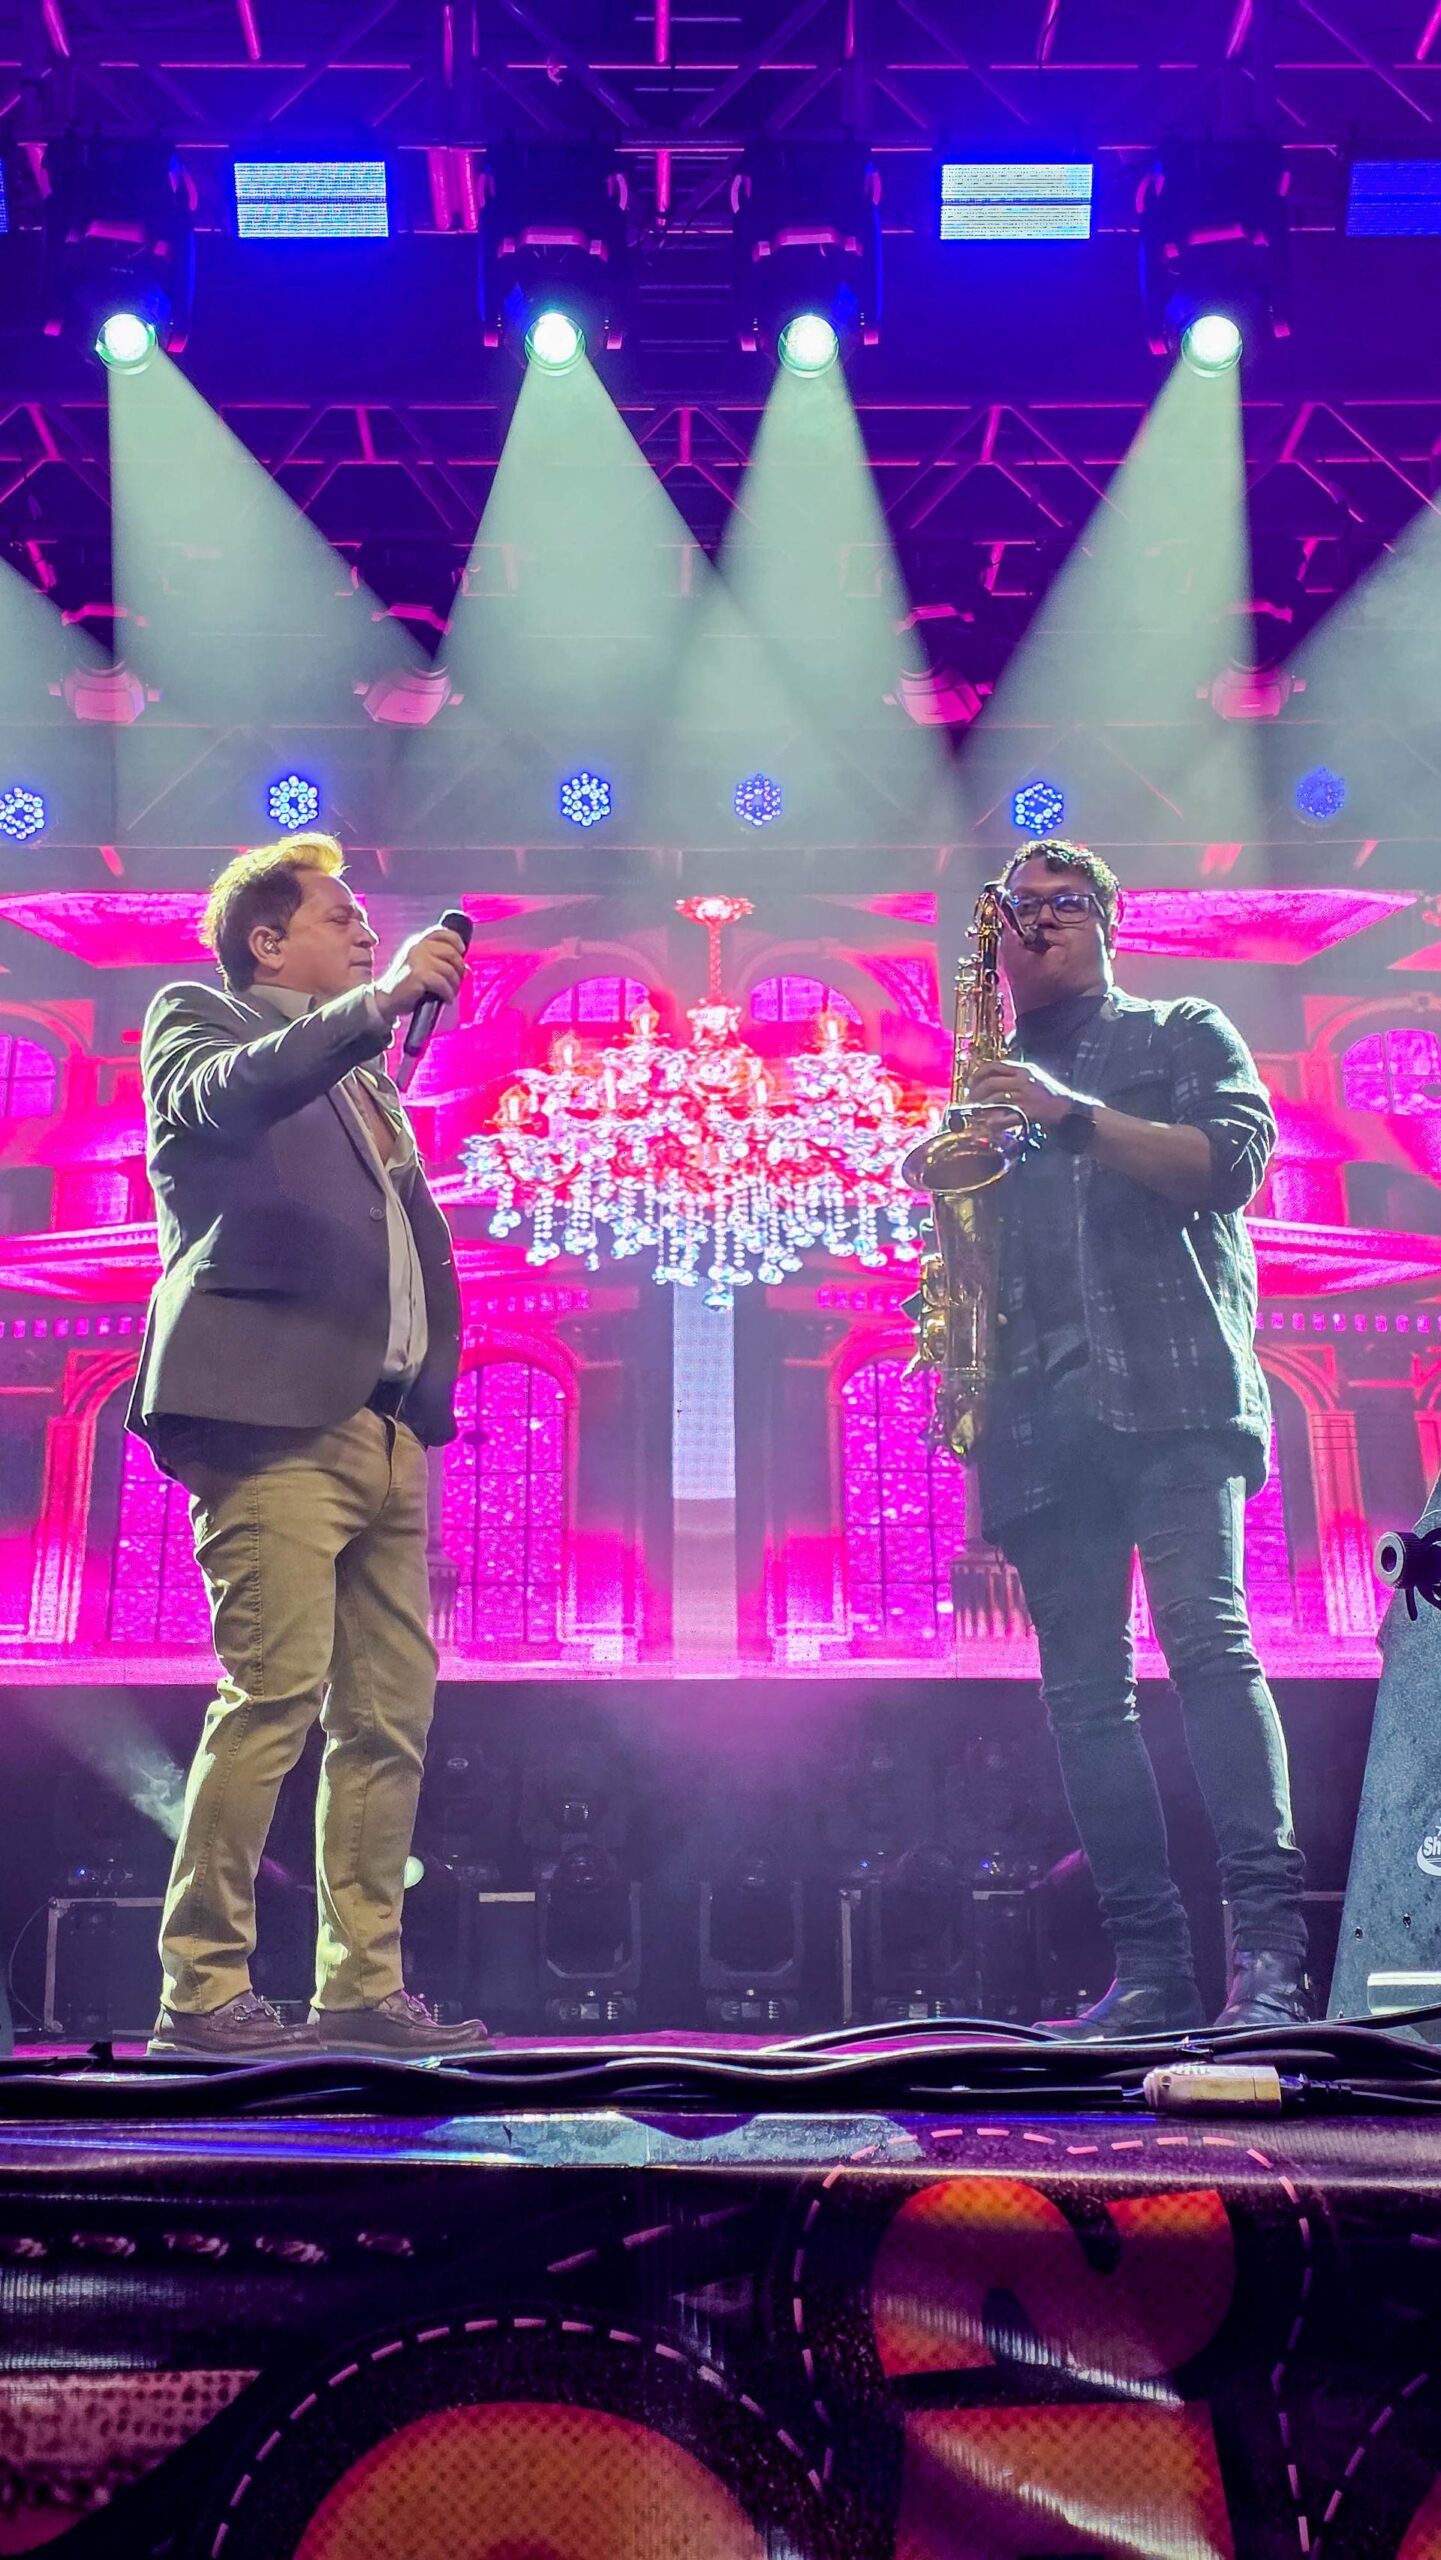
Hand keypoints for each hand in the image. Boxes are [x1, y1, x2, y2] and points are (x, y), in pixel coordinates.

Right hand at [372, 926, 468, 1027]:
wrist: (385, 1000)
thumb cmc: (406, 985)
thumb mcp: (422, 968)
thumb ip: (440, 963)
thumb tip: (466, 969)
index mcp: (418, 942)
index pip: (441, 932)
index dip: (456, 940)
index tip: (462, 951)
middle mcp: (418, 947)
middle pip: (451, 952)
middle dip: (459, 969)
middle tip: (457, 982)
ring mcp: (417, 960)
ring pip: (449, 970)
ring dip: (454, 985)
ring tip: (450, 993)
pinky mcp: (418, 974)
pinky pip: (443, 983)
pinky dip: (448, 993)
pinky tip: (446, 999)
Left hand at [967, 1059, 1082, 1132]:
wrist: (1070, 1110)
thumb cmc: (1051, 1096)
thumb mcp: (1034, 1079)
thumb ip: (1016, 1078)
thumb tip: (993, 1083)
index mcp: (1024, 1070)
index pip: (995, 1065)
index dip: (979, 1074)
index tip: (970, 1083)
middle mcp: (1024, 1080)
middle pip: (991, 1083)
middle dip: (976, 1093)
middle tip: (970, 1102)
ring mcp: (1027, 1096)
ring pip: (996, 1099)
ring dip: (982, 1108)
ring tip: (976, 1114)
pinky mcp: (1029, 1112)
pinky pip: (1007, 1117)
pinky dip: (995, 1121)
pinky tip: (990, 1124)